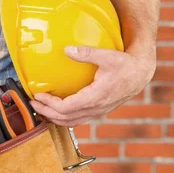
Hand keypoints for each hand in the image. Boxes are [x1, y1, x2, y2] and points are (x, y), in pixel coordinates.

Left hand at [29, 45, 155, 126]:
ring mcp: (97, 112)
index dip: (49, 104)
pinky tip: (55, 110)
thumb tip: (66, 50)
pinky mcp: (98, 111)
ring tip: (40, 109)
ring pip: (71, 122)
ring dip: (54, 118)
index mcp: (95, 97)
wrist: (141, 74)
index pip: (66, 108)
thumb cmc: (125, 64)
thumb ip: (87, 53)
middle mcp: (96, 108)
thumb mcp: (107, 56)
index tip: (38, 96)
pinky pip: (77, 120)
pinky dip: (63, 118)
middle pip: (65, 118)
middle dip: (46, 112)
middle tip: (32, 104)